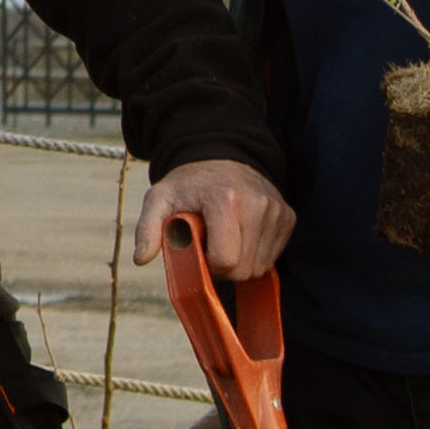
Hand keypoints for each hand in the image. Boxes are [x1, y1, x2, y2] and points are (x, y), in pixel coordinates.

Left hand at [134, 157, 293, 279]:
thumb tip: (140, 259)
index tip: (197, 249)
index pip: (225, 260)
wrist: (222, 159)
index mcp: (225, 199)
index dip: (207, 264)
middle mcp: (258, 204)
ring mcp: (277, 211)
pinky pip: (273, 257)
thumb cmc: (189, 185)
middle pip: (244, 269)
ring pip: (260, 267)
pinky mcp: (288, 217)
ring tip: (224, 238)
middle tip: (209, 246)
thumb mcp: (159, 199)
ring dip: (239, 263)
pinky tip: (240, 236)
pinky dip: (254, 255)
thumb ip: (147, 228)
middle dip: (223, 267)